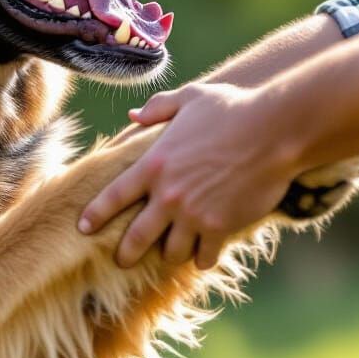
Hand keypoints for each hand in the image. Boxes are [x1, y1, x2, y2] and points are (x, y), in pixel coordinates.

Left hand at [78, 82, 296, 269]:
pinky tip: (202, 256)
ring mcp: (194, 215)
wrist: (274, 130)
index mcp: (153, 164)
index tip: (83, 226)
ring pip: (169, 252)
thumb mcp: (190, 98)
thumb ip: (158, 108)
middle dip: (125, 253)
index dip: (95, 214)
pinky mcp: (220, 229)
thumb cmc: (232, 108)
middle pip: (135, 237)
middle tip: (121, 259)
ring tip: (171, 251)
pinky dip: (200, 258)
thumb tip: (132, 115)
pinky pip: (202, 257)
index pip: (113, 197)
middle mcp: (168, 195)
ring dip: (168, 253)